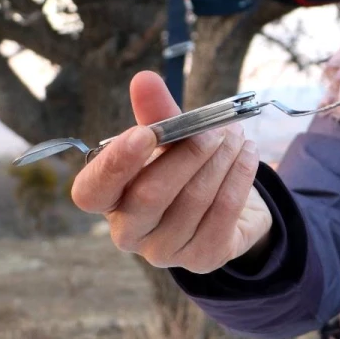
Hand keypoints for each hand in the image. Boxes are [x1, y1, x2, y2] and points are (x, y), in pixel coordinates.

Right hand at [70, 71, 272, 273]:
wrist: (228, 203)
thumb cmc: (183, 167)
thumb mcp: (168, 139)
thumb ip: (155, 113)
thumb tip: (144, 79)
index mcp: (107, 199)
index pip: (91, 191)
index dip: (116, 164)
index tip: (145, 134)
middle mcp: (128, 232)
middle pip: (150, 195)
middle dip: (188, 154)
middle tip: (217, 127)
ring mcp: (164, 251)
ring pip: (194, 200)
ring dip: (221, 160)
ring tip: (236, 134)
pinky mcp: (202, 258)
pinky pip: (223, 213)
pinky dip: (239, 177)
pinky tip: (249, 155)